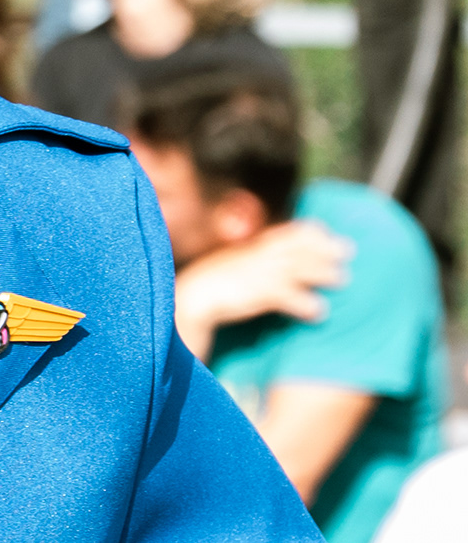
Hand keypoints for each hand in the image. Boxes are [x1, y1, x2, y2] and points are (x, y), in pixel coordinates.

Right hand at [173, 220, 351, 360]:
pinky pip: (286, 296)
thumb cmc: (217, 283)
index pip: (286, 232)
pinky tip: (319, 311)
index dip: (309, 231)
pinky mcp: (256, 292)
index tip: (327, 232)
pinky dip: (304, 303)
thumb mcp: (237, 263)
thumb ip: (258, 259)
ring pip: (297, 267)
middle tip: (348, 251)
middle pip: (297, 247)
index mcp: (254, 246)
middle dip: (324, 248)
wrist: (193, 297)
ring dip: (322, 272)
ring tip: (343, 279)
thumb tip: (281, 263)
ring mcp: (258, 272)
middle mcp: (258, 255)